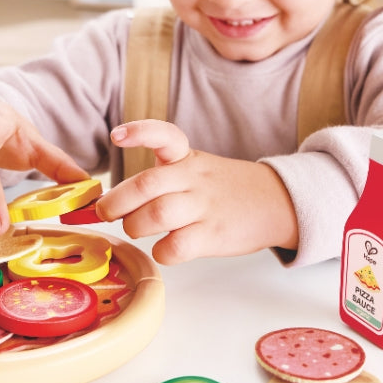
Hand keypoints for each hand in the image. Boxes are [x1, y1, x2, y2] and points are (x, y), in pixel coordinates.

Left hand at [96, 120, 298, 263]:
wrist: (277, 203)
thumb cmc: (226, 190)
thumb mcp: (197, 169)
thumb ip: (162, 179)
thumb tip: (112, 202)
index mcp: (188, 158)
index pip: (164, 135)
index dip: (139, 132)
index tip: (117, 136)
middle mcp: (195, 178)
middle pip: (146, 185)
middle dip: (116, 202)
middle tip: (105, 212)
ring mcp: (205, 206)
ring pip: (156, 215)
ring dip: (135, 226)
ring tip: (136, 229)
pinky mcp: (214, 235)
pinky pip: (175, 246)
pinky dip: (161, 251)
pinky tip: (164, 248)